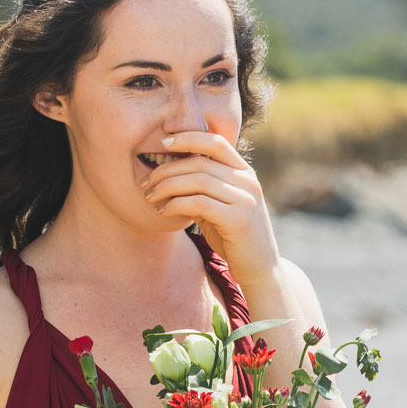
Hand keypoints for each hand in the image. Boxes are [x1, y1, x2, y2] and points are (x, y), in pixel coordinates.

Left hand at [141, 125, 281, 292]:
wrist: (260, 269)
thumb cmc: (234, 238)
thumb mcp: (219, 207)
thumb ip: (203, 188)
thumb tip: (169, 172)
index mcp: (244, 173)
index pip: (216, 142)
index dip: (188, 138)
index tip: (163, 143)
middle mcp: (248, 181)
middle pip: (199, 162)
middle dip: (167, 170)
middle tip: (146, 183)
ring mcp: (245, 199)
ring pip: (197, 181)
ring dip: (167, 187)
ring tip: (151, 198)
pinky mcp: (239, 220)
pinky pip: (199, 203)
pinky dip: (177, 204)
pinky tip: (165, 212)